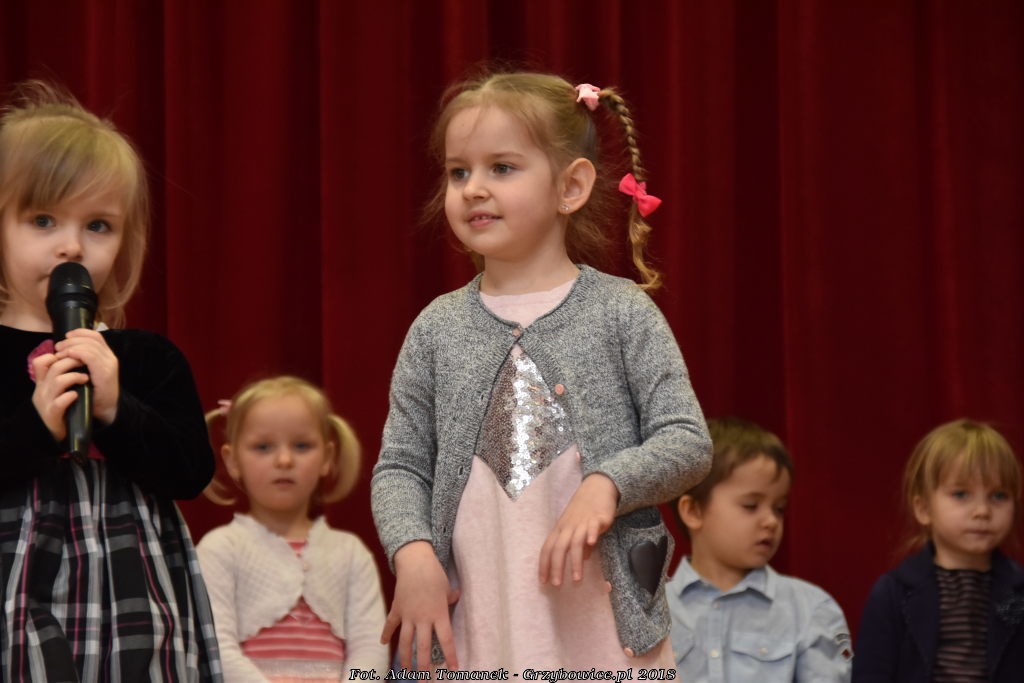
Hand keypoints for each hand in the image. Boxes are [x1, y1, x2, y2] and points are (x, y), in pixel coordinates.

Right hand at [31, 352, 89, 440]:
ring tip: (86, 378)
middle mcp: (42, 390)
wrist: (56, 434)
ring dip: (74, 377)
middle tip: (86, 362)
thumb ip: (60, 376)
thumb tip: (74, 358)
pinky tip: (77, 395)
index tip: (72, 355)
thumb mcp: (56, 390)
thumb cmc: (60, 409)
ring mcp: (46, 402)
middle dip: (72, 361)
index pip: (41, 362)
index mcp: (42, 383)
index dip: (56, 355)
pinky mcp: (52, 415)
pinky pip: (59, 402)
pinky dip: (69, 397)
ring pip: (57, 381)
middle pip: (54, 367)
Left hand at [54, 328, 118, 424]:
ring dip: (71, 346)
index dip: (80, 333)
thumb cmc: (94, 392)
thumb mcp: (89, 372)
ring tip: (60, 352)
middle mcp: (110, 358)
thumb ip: (83, 360)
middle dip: (72, 339)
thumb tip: (65, 348)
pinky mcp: (105, 372)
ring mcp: (108, 365)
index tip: (66, 336)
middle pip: (92, 339)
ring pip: (90, 346)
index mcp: (106, 356)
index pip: (96, 336)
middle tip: (58, 346)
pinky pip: (90, 356)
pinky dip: (78, 353)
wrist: (106, 409)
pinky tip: (68, 355)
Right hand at [381, 541, 459, 670]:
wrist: (415, 562)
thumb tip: (457, 597)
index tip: (453, 670)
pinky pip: (390, 624)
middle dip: (424, 666)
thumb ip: (451, 597)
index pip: (446, 640)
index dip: (450, 656)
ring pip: (405, 642)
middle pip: (424, 647)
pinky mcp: (397, 609)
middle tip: (425, 682)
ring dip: (406, 658)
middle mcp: (423, 618)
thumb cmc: (434, 574)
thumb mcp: (447, 587)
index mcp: (438, 614)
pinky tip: (383, 644)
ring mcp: (408, 615)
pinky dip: (386, 634)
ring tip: (407, 671)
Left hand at [538, 473, 618, 585]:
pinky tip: (592, 543)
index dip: (544, 565)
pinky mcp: (597, 517)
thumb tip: (583, 558)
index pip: (547, 548)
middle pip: (558, 548)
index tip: (543, 582)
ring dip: (574, 561)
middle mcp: (568, 526)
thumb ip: (578, 544)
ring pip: (575, 542)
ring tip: (576, 579)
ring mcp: (582, 522)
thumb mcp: (577, 528)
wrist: (597, 487)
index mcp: (560, 529)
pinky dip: (591, 534)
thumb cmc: (585, 510)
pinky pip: (592, 526)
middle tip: (557, 585)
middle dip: (556, 567)